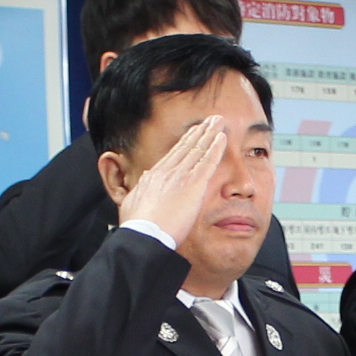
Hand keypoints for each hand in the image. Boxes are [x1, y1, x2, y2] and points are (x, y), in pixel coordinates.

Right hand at [119, 115, 228, 236]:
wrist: (145, 234)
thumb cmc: (138, 226)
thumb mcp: (133, 202)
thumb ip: (142, 188)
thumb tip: (145, 177)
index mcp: (154, 175)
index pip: (174, 154)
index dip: (186, 141)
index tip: (194, 132)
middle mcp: (168, 171)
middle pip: (187, 146)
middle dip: (200, 131)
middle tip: (210, 121)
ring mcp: (181, 176)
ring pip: (198, 149)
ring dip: (210, 134)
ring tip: (218, 122)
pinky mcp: (193, 185)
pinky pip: (207, 162)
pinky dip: (215, 148)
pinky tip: (222, 138)